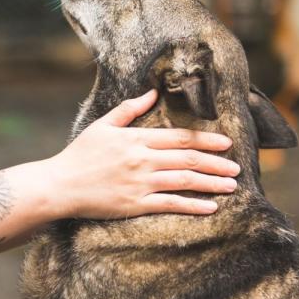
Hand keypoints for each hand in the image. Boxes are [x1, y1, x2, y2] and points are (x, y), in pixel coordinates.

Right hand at [47, 90, 239, 218]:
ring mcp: (140, 183)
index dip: (206, 140)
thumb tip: (153, 92)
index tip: (226, 143)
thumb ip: (129, 109)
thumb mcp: (102, 125)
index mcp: (135, 139)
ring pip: (184, 180)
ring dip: (211, 183)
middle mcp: (142, 160)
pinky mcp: (135, 204)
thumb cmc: (80, 154)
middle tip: (237, 167)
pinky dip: (192, 205)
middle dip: (216, 163)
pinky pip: (170, 204)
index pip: (179, 137)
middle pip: (187, 159)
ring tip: (231, 186)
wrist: (60, 185)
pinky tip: (210, 206)